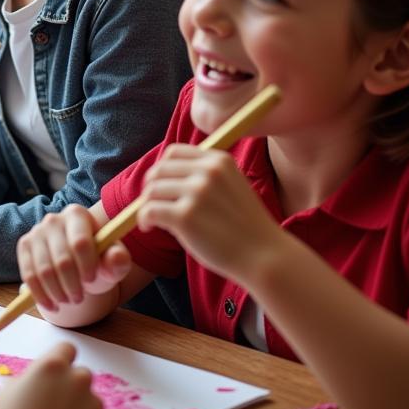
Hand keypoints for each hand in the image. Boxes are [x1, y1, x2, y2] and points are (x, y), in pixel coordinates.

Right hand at [0, 342, 107, 408]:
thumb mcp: (5, 394)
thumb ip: (24, 381)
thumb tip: (29, 383)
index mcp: (53, 365)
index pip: (66, 348)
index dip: (61, 359)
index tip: (56, 371)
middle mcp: (78, 379)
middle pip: (80, 374)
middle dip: (70, 385)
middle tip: (54, 403)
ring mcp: (93, 404)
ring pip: (89, 399)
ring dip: (78, 408)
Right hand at [16, 204, 131, 311]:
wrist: (78, 263)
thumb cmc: (98, 260)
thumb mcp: (113, 262)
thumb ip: (118, 260)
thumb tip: (116, 257)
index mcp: (77, 215)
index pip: (80, 242)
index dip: (86, 266)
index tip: (91, 281)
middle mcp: (54, 219)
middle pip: (62, 259)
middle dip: (72, 285)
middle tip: (79, 298)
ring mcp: (36, 232)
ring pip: (44, 270)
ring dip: (57, 292)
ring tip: (68, 301)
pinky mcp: (24, 245)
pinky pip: (28, 274)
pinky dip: (40, 294)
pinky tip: (51, 304)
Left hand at [138, 143, 282, 282]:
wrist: (265, 256)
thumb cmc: (245, 227)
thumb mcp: (232, 186)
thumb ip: (205, 176)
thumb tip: (164, 173)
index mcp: (219, 160)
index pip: (173, 152)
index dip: (162, 169)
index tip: (161, 185)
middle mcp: (207, 172)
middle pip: (159, 170)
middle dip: (151, 187)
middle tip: (152, 203)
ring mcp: (196, 193)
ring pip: (152, 191)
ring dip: (147, 205)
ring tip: (153, 219)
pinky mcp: (185, 216)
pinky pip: (149, 210)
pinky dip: (144, 219)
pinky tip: (150, 228)